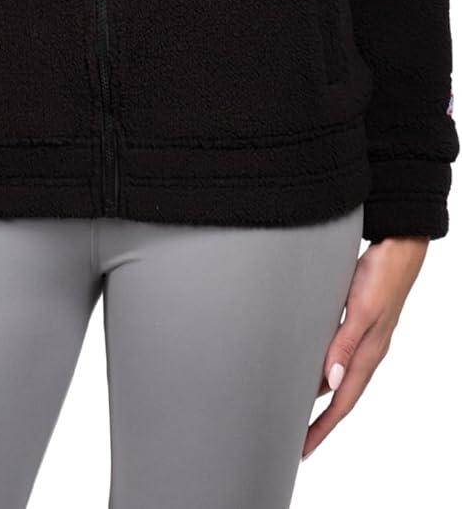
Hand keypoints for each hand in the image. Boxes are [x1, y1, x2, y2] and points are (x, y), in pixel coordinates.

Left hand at [301, 234, 429, 460]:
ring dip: (318, 393)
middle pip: (339, 396)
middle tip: (295, 436)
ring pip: (338, 375)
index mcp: (368, 354)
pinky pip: (338, 354)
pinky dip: (322, 366)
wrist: (399, 245)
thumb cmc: (382, 274)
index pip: (342, 402)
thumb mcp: (360, 309)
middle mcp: (366, 351)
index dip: (322, 427)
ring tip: (296, 406)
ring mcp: (364, 337)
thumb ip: (344, 344)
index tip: (303, 449)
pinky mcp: (359, 320)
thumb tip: (330, 380)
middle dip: (319, 419)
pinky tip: (309, 363)